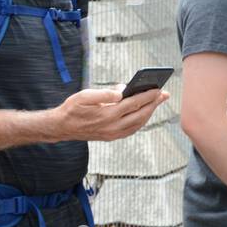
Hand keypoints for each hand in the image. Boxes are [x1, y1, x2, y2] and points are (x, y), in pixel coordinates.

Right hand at [53, 87, 167, 142]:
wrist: (62, 127)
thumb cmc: (73, 108)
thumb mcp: (83, 96)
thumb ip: (103, 94)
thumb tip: (121, 91)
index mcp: (107, 114)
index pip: (134, 104)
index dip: (147, 96)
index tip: (158, 89)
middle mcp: (113, 126)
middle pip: (141, 114)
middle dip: (154, 103)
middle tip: (164, 94)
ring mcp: (114, 134)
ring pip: (139, 123)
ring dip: (150, 112)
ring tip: (157, 101)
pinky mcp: (113, 137)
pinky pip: (133, 129)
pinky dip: (141, 120)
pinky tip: (145, 112)